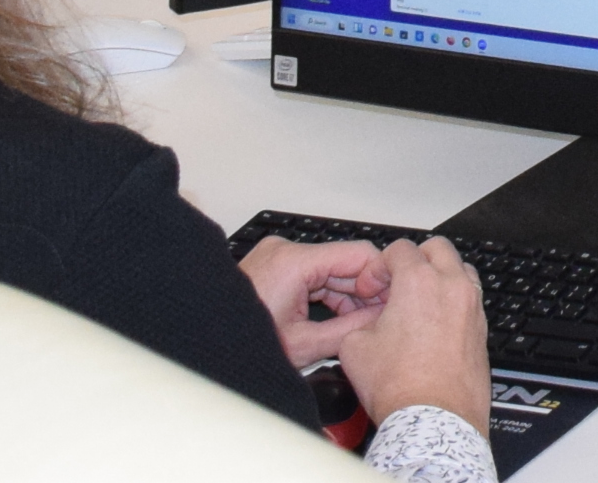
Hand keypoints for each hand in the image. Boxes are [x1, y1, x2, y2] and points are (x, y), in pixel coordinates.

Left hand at [238, 235, 390, 369]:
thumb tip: (380, 319)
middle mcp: (285, 250)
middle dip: (364, 291)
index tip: (390, 301)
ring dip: (347, 295)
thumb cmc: (242, 345)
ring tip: (359, 324)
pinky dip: (327, 295)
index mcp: (294, 262)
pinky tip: (338, 318)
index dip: (380, 278)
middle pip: (344, 262)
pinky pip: (313, 275)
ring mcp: (278, 256)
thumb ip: (349, 329)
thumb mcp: (303, 345)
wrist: (206, 346)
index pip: (358, 253)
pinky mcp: (274, 266)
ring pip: (330, 270)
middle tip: (382, 317)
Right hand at [333, 236, 491, 436]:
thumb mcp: (354, 347)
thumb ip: (359, 321)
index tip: (370, 287)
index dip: (378, 266)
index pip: (400, 249)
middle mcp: (451, 287)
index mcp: (419, 281)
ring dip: (440, 277)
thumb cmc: (399, 386)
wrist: (433, 419)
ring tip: (419, 302)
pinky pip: (470, 300)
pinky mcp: (483, 330)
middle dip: (414, 259)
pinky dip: (453, 302)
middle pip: (437, 248)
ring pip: (461, 270)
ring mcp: (472, 307)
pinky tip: (434, 324)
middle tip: (396, 284)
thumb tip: (367, 324)